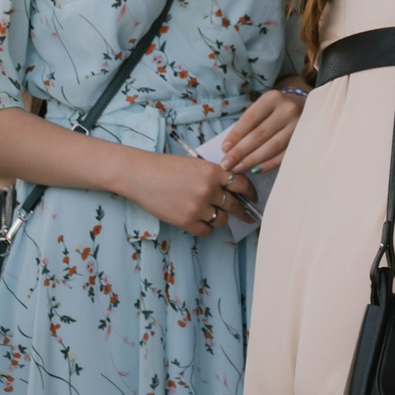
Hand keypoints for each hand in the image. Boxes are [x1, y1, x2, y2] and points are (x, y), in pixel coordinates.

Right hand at [126, 150, 257, 236]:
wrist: (140, 176)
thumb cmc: (166, 167)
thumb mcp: (195, 164)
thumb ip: (214, 175)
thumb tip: (232, 189)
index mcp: (212, 172)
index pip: (242, 184)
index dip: (251, 192)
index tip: (253, 198)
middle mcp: (208, 190)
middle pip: (234, 205)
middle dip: (242, 211)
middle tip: (247, 216)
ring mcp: (198, 208)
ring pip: (221, 220)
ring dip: (219, 218)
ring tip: (209, 213)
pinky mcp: (187, 222)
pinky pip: (206, 230)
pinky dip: (204, 227)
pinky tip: (197, 219)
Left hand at [218, 83, 306, 172]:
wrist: (309, 108)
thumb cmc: (278, 109)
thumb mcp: (264, 107)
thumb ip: (249, 123)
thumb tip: (230, 147)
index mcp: (272, 98)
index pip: (250, 119)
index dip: (236, 135)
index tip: (224, 149)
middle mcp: (287, 110)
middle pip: (259, 135)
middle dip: (240, 152)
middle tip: (226, 164)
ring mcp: (298, 125)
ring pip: (271, 147)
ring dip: (252, 160)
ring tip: (238, 168)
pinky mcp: (304, 139)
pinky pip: (284, 155)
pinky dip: (268, 164)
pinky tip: (256, 169)